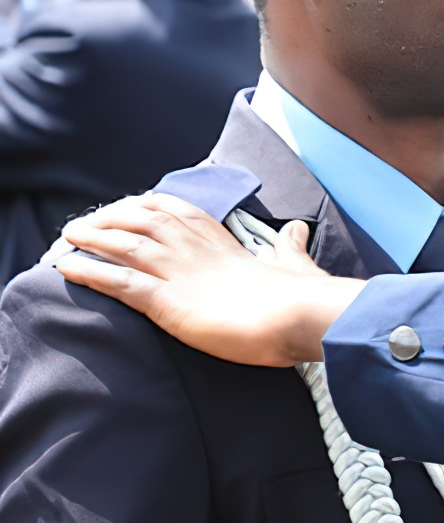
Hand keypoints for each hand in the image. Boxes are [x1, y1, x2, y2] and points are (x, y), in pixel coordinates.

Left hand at [55, 194, 362, 365]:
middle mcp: (193, 247)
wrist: (298, 316)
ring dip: (90, 239)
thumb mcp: (295, 262)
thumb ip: (289, 245)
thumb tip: (298, 230)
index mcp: (220, 237)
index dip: (143, 206)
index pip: (172, 209)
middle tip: (84, 225)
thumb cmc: (299, 295)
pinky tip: (68, 269)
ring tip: (66, 239)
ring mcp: (178, 271)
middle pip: (139, 219)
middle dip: (108, 218)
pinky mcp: (167, 301)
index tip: (125, 210)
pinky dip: (89, 272)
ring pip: (122, 244)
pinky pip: (117, 282)